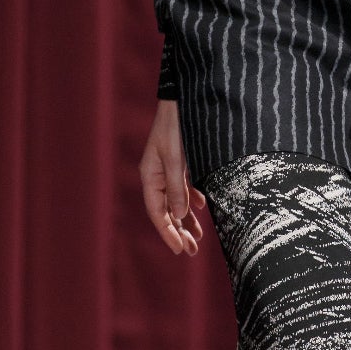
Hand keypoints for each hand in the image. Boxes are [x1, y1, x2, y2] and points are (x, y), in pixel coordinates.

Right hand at [139, 99, 206, 255]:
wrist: (183, 98)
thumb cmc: (176, 125)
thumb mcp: (176, 156)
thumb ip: (178, 186)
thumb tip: (182, 215)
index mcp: (150, 175)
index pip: (157, 212)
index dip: (168, 233)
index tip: (181, 250)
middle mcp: (156, 175)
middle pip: (166, 211)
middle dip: (178, 232)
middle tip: (191, 251)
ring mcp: (168, 169)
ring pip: (175, 202)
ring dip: (186, 220)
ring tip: (197, 239)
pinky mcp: (179, 162)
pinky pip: (183, 188)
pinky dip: (191, 200)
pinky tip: (200, 210)